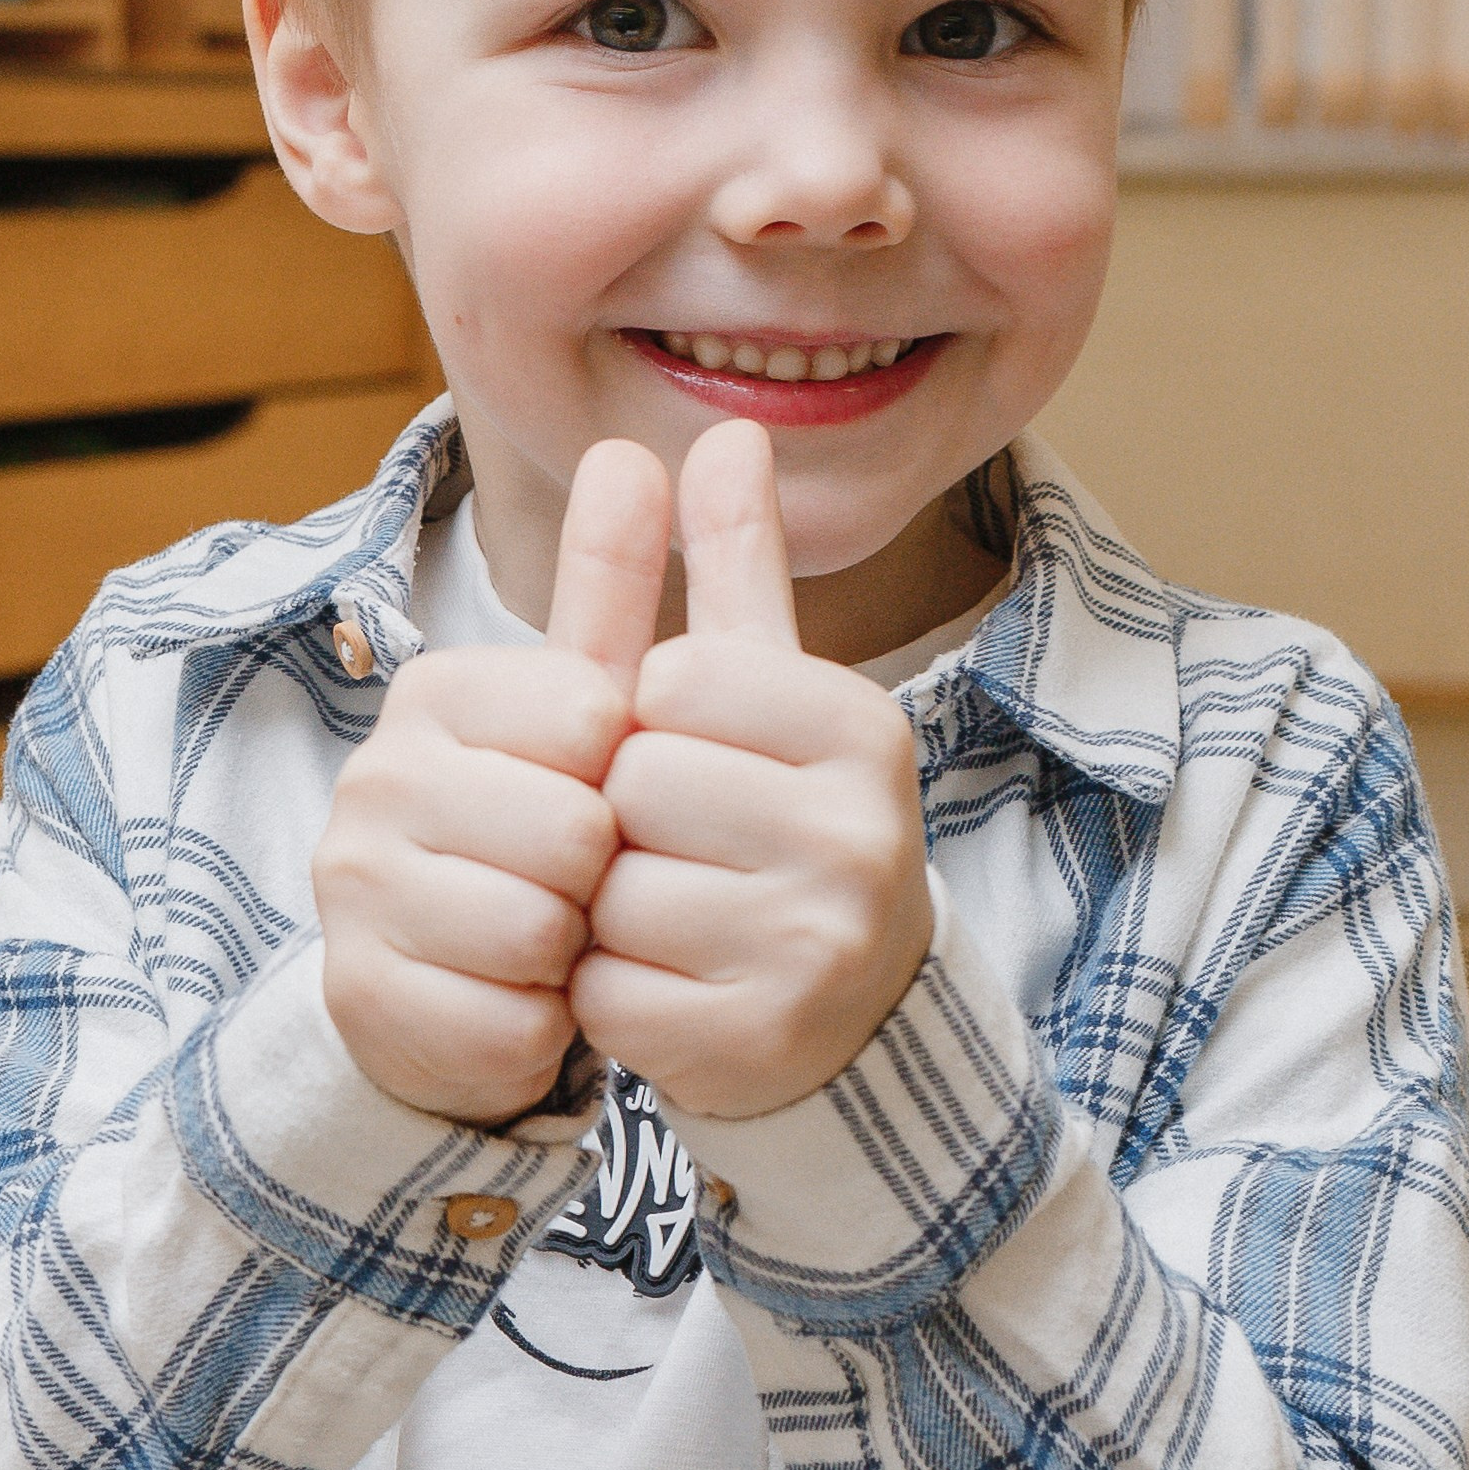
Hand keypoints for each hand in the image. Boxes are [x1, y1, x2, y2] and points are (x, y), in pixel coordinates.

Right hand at [313, 442, 670, 1124]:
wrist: (446, 986)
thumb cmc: (537, 833)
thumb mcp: (586, 709)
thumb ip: (611, 583)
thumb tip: (637, 444)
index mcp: (439, 690)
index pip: (598, 718)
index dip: (626, 772)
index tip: (593, 789)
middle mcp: (377, 776)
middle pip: (575, 830)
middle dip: (602, 873)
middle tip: (571, 880)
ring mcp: (353, 887)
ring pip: (540, 928)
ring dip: (570, 953)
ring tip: (542, 940)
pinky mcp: (359, 996)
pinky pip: (508, 1020)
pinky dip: (535, 1026)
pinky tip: (510, 999)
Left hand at [569, 419, 933, 1120]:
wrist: (845, 1005)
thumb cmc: (777, 818)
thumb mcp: (763, 688)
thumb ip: (738, 565)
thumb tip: (729, 428)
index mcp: (860, 728)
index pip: (670, 681)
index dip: (648, 720)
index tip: (694, 754)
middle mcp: (860, 834)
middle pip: (633, 786)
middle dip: (624, 817)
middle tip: (676, 845)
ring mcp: (818, 946)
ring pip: (613, 894)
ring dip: (609, 909)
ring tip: (671, 914)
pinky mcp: (763, 1041)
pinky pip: (608, 994)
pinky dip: (608, 993)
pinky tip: (667, 983)